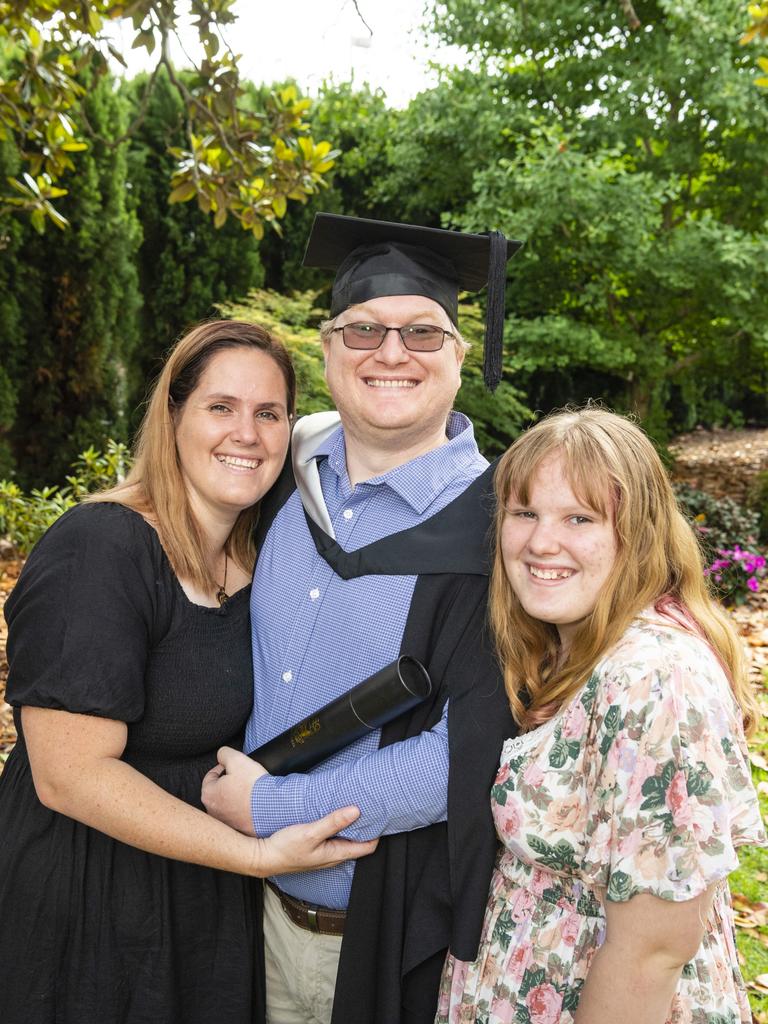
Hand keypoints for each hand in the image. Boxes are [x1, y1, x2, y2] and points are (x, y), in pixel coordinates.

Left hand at [202, 746, 266, 834]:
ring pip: (228, 803)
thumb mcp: (236, 759)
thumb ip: (224, 753)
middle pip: (219, 790)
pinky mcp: (239, 829)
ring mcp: (226, 822)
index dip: (222, 767)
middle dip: (229, 782)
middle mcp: (213, 811)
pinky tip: (254, 802)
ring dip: (237, 796)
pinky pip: (239, 814)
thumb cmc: (253, 786)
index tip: (233, 766)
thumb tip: (222, 756)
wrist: (272, 808)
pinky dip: (245, 808)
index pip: (210, 776)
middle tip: (242, 777)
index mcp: (208, 794)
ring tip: (250, 789)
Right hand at [254, 806, 377, 874]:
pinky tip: (337, 817)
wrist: (265, 857)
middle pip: (359, 844)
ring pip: (347, 841)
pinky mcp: (316, 849)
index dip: (377, 832)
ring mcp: (325, 854)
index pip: (368, 847)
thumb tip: (356, 811)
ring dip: (353, 828)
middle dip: (367, 828)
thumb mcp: (310, 832)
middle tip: (373, 809)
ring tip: (358, 810)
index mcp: (336, 854)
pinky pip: (335, 839)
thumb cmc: (286, 848)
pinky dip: (341, 829)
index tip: (381, 816)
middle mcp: (334, 857)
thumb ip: (333, 822)